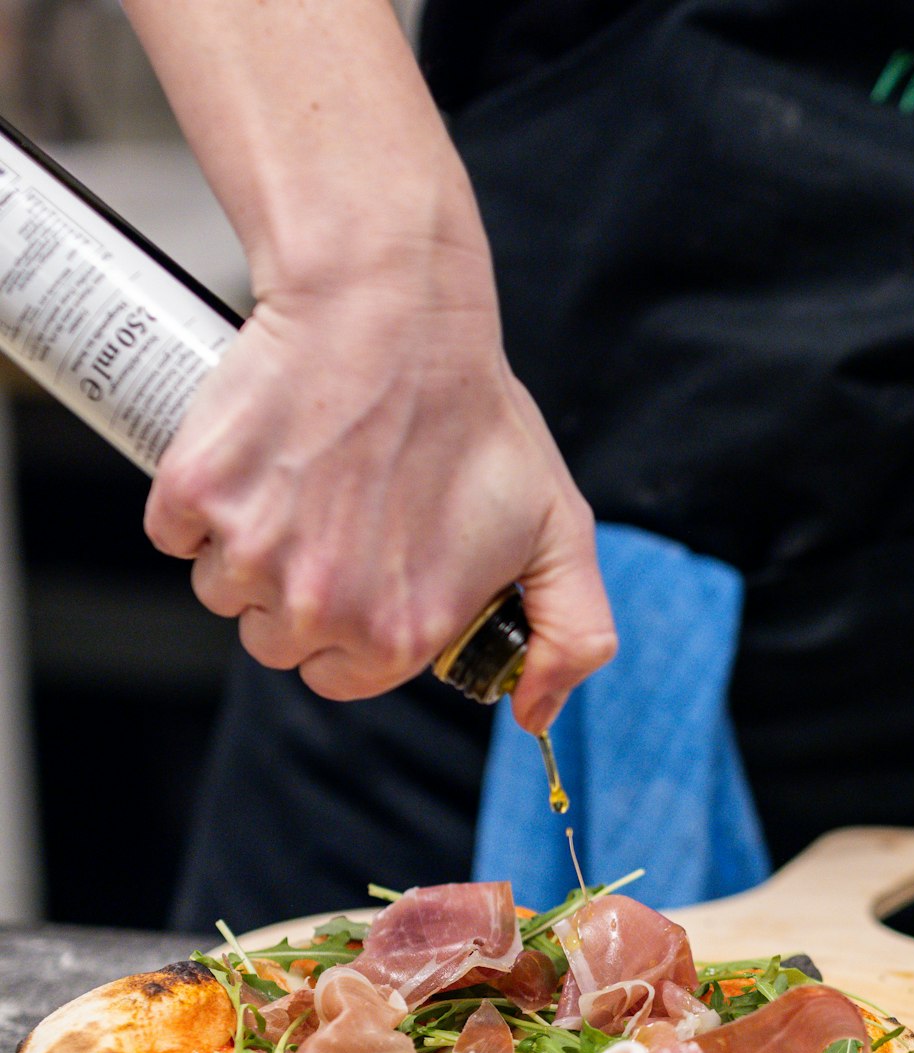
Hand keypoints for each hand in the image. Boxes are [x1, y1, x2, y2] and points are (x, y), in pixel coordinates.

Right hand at [143, 235, 616, 732]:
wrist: (392, 308)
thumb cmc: (475, 414)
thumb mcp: (561, 531)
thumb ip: (571, 635)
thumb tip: (535, 715)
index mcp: (395, 636)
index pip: (337, 677)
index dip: (349, 627)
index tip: (362, 570)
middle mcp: (318, 610)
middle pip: (274, 639)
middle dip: (297, 591)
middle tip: (335, 513)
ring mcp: (249, 553)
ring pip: (222, 588)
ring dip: (245, 548)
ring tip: (300, 480)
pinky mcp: (196, 495)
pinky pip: (174, 533)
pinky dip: (198, 504)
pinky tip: (254, 460)